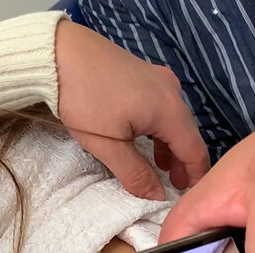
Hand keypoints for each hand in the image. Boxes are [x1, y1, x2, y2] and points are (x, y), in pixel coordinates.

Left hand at [55, 20, 208, 200]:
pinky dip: (157, 128)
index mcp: (169, 109)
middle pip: (186, 133)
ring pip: (173, 119)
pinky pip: (160, 106)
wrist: (59, 54)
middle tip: (174, 186)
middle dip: (182, 161)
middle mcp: (171, 91)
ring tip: (160, 167)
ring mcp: (158, 78)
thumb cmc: (83, 100)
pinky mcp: (143, 73)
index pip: (194, 149)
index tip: (192, 195)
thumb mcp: (108, 145)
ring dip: (169, 145)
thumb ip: (135, 173)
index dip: (195, 175)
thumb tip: (157, 196)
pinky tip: (145, 139)